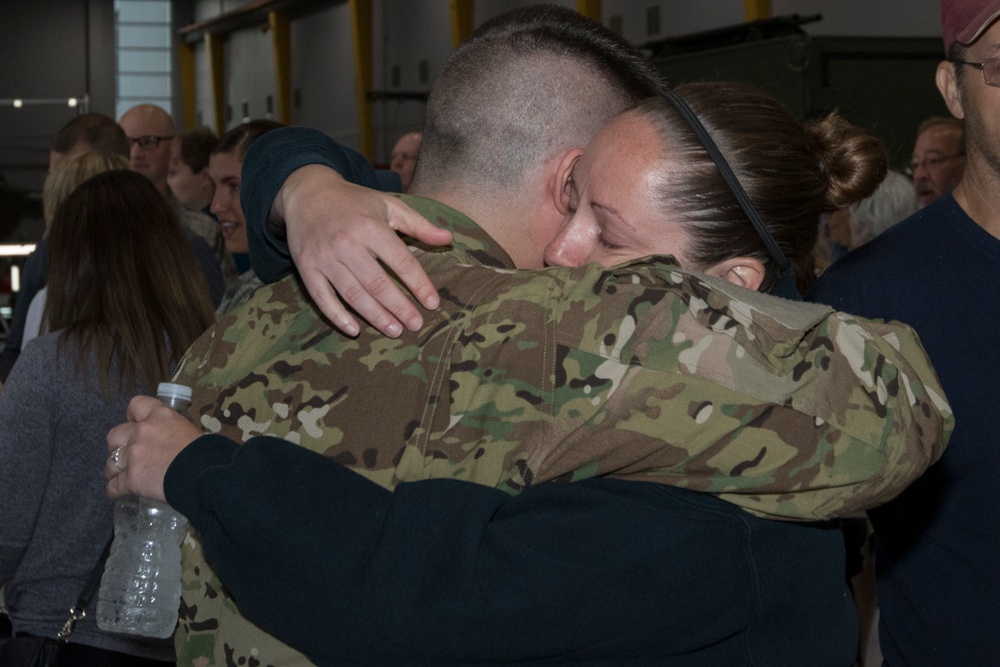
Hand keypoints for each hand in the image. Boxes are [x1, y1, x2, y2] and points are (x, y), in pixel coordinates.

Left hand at [105, 396, 202, 502]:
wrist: (205, 474)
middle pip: (114, 435)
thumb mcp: (191, 432)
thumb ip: (175, 433)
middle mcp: (141, 432)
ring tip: (121, 476)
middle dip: (117, 445)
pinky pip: (113, 486)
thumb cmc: (207, 452)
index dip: (132, 416)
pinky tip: (119, 493)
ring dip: (114, 469)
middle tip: (127, 454)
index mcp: (160, 416)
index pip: (136, 405)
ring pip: (110, 462)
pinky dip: (114, 490)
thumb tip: (175, 443)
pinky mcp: (130, 480)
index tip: (135, 424)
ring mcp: (133, 456)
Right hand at [275, 165, 452, 336]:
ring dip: (375, 315)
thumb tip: (448, 239)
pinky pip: (321, 297)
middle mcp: (347, 243)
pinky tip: (354, 330)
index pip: (401, 261)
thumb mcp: (388, 205)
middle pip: (377, 283)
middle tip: (415, 325)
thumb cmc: (354, 202)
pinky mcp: (306, 267)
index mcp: (371, 227)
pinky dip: (337, 316)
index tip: (432, 303)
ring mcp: (324, 257)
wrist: (307, 192)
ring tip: (394, 330)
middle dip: (399, 307)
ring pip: (352, 294)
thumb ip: (419, 224)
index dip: (419, 284)